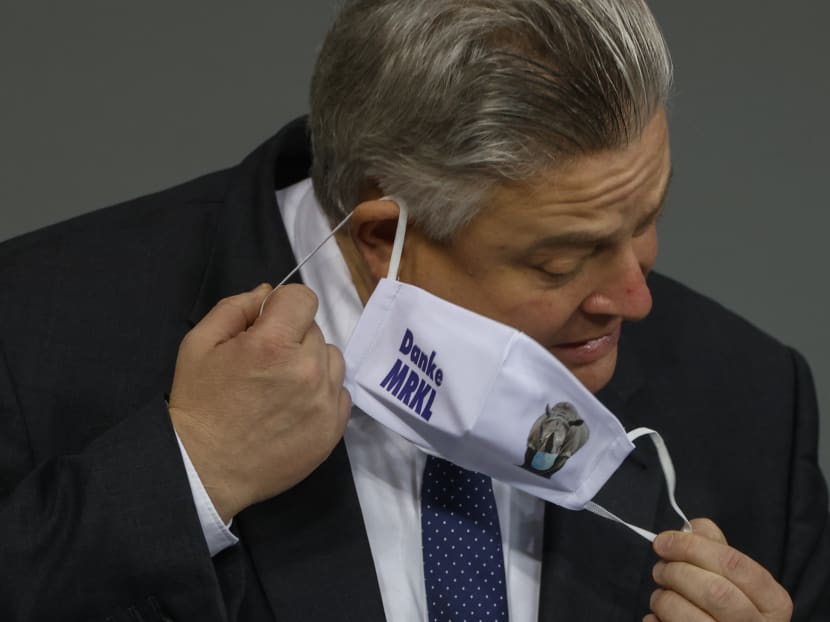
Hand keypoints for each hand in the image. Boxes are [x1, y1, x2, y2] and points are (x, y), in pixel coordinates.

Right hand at [168, 283, 351, 521]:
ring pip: (331, 359)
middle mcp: (308, 369)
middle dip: (292, 338)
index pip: (304, 298)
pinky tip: (294, 407)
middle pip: (314, 330)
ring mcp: (324, 401)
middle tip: (265, 364)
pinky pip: (340, 392)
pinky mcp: (333, 429)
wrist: (205, 469)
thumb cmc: (199, 403)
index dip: (284, 307)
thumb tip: (269, 293)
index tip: (268, 325)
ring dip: (311, 363)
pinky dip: (322, 393)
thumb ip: (236, 308)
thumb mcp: (199, 343)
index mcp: (273, 344)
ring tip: (282, 386)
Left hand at [647, 518, 792, 621]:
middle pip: (713, 591)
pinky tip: (661, 616)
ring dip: (663, 598)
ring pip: (688, 616)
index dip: (692, 547)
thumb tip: (692, 528)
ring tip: (661, 594)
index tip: (664, 542)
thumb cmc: (732, 605)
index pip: (733, 564)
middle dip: (676, 572)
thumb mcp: (737, 578)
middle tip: (660, 569)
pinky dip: (656, 620)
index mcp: (773, 602)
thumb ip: (716, 547)